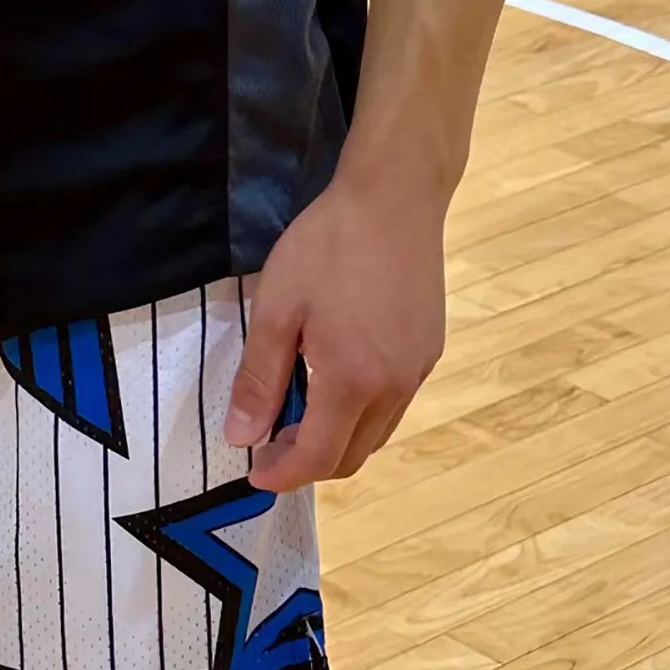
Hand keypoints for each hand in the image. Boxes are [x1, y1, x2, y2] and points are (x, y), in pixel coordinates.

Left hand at [224, 175, 447, 491]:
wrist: (397, 194)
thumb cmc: (329, 245)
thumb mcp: (276, 311)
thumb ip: (258, 380)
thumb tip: (240, 436)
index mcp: (352, 380)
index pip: (316, 458)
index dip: (281, 475)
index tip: (255, 471)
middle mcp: (393, 387)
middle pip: (350, 459)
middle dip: (307, 465)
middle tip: (270, 443)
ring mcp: (417, 371)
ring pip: (375, 437)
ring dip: (336, 443)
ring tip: (299, 416)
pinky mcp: (430, 353)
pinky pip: (393, 409)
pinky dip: (361, 418)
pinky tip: (336, 387)